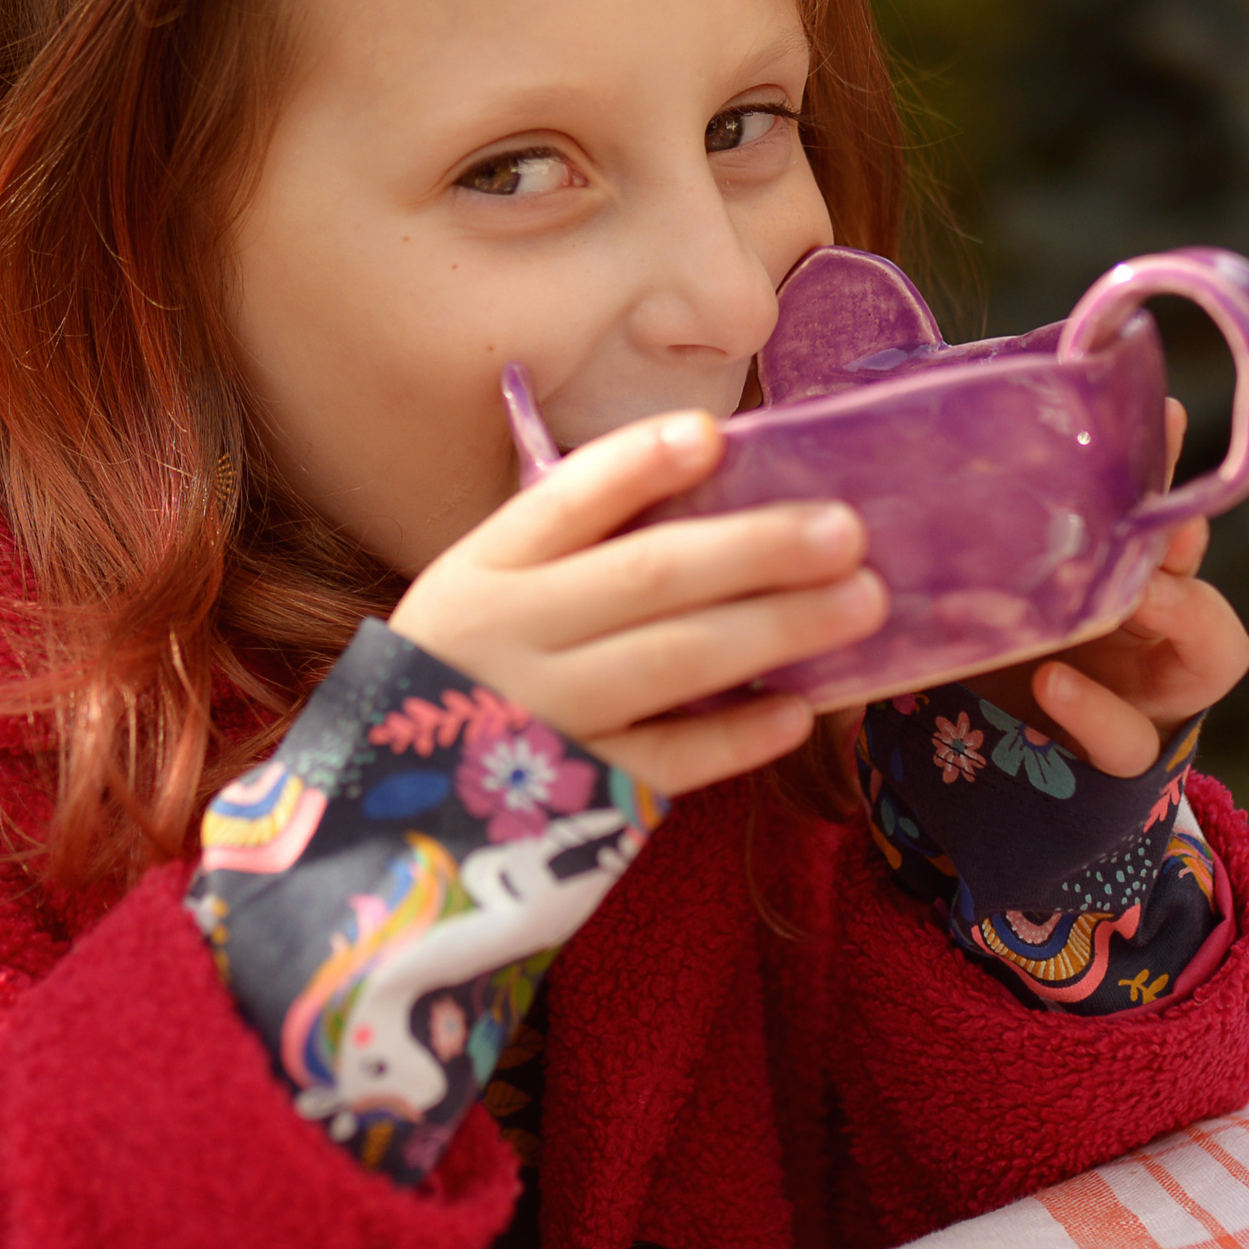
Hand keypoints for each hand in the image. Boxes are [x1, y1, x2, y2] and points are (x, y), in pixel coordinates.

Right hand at [389, 411, 887, 796]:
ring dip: (774, 627)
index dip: (639, 465)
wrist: (388, 813)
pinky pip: (668, 762)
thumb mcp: (483, 596)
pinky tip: (797, 709)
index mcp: (480, 573)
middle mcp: (505, 638)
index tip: (712, 434)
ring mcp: (541, 719)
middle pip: (646, 577)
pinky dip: (735, 736)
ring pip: (671, 662)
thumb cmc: (467, 677)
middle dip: (754, 549)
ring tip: (859, 601)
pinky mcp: (573, 797)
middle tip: (845, 530)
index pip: (564, 503)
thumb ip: (571, 552)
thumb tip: (711, 483)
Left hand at [974, 400, 1248, 778]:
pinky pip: (1128, 740)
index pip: (1159, 510)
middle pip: (1198, 561)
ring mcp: (1148, 695)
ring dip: (1180, 611)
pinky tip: (1054, 681)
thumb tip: (935, 452)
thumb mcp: (982, 595)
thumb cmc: (983, 662)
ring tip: (1135, 594)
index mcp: (1126, 577)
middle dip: (1183, 535)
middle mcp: (1154, 629)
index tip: (1155, 414)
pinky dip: (1096, 711)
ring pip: (1211, 650)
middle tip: (1154, 509)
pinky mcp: (1117, 760)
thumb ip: (981, 547)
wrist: (978, 774)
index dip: (1164, 465)